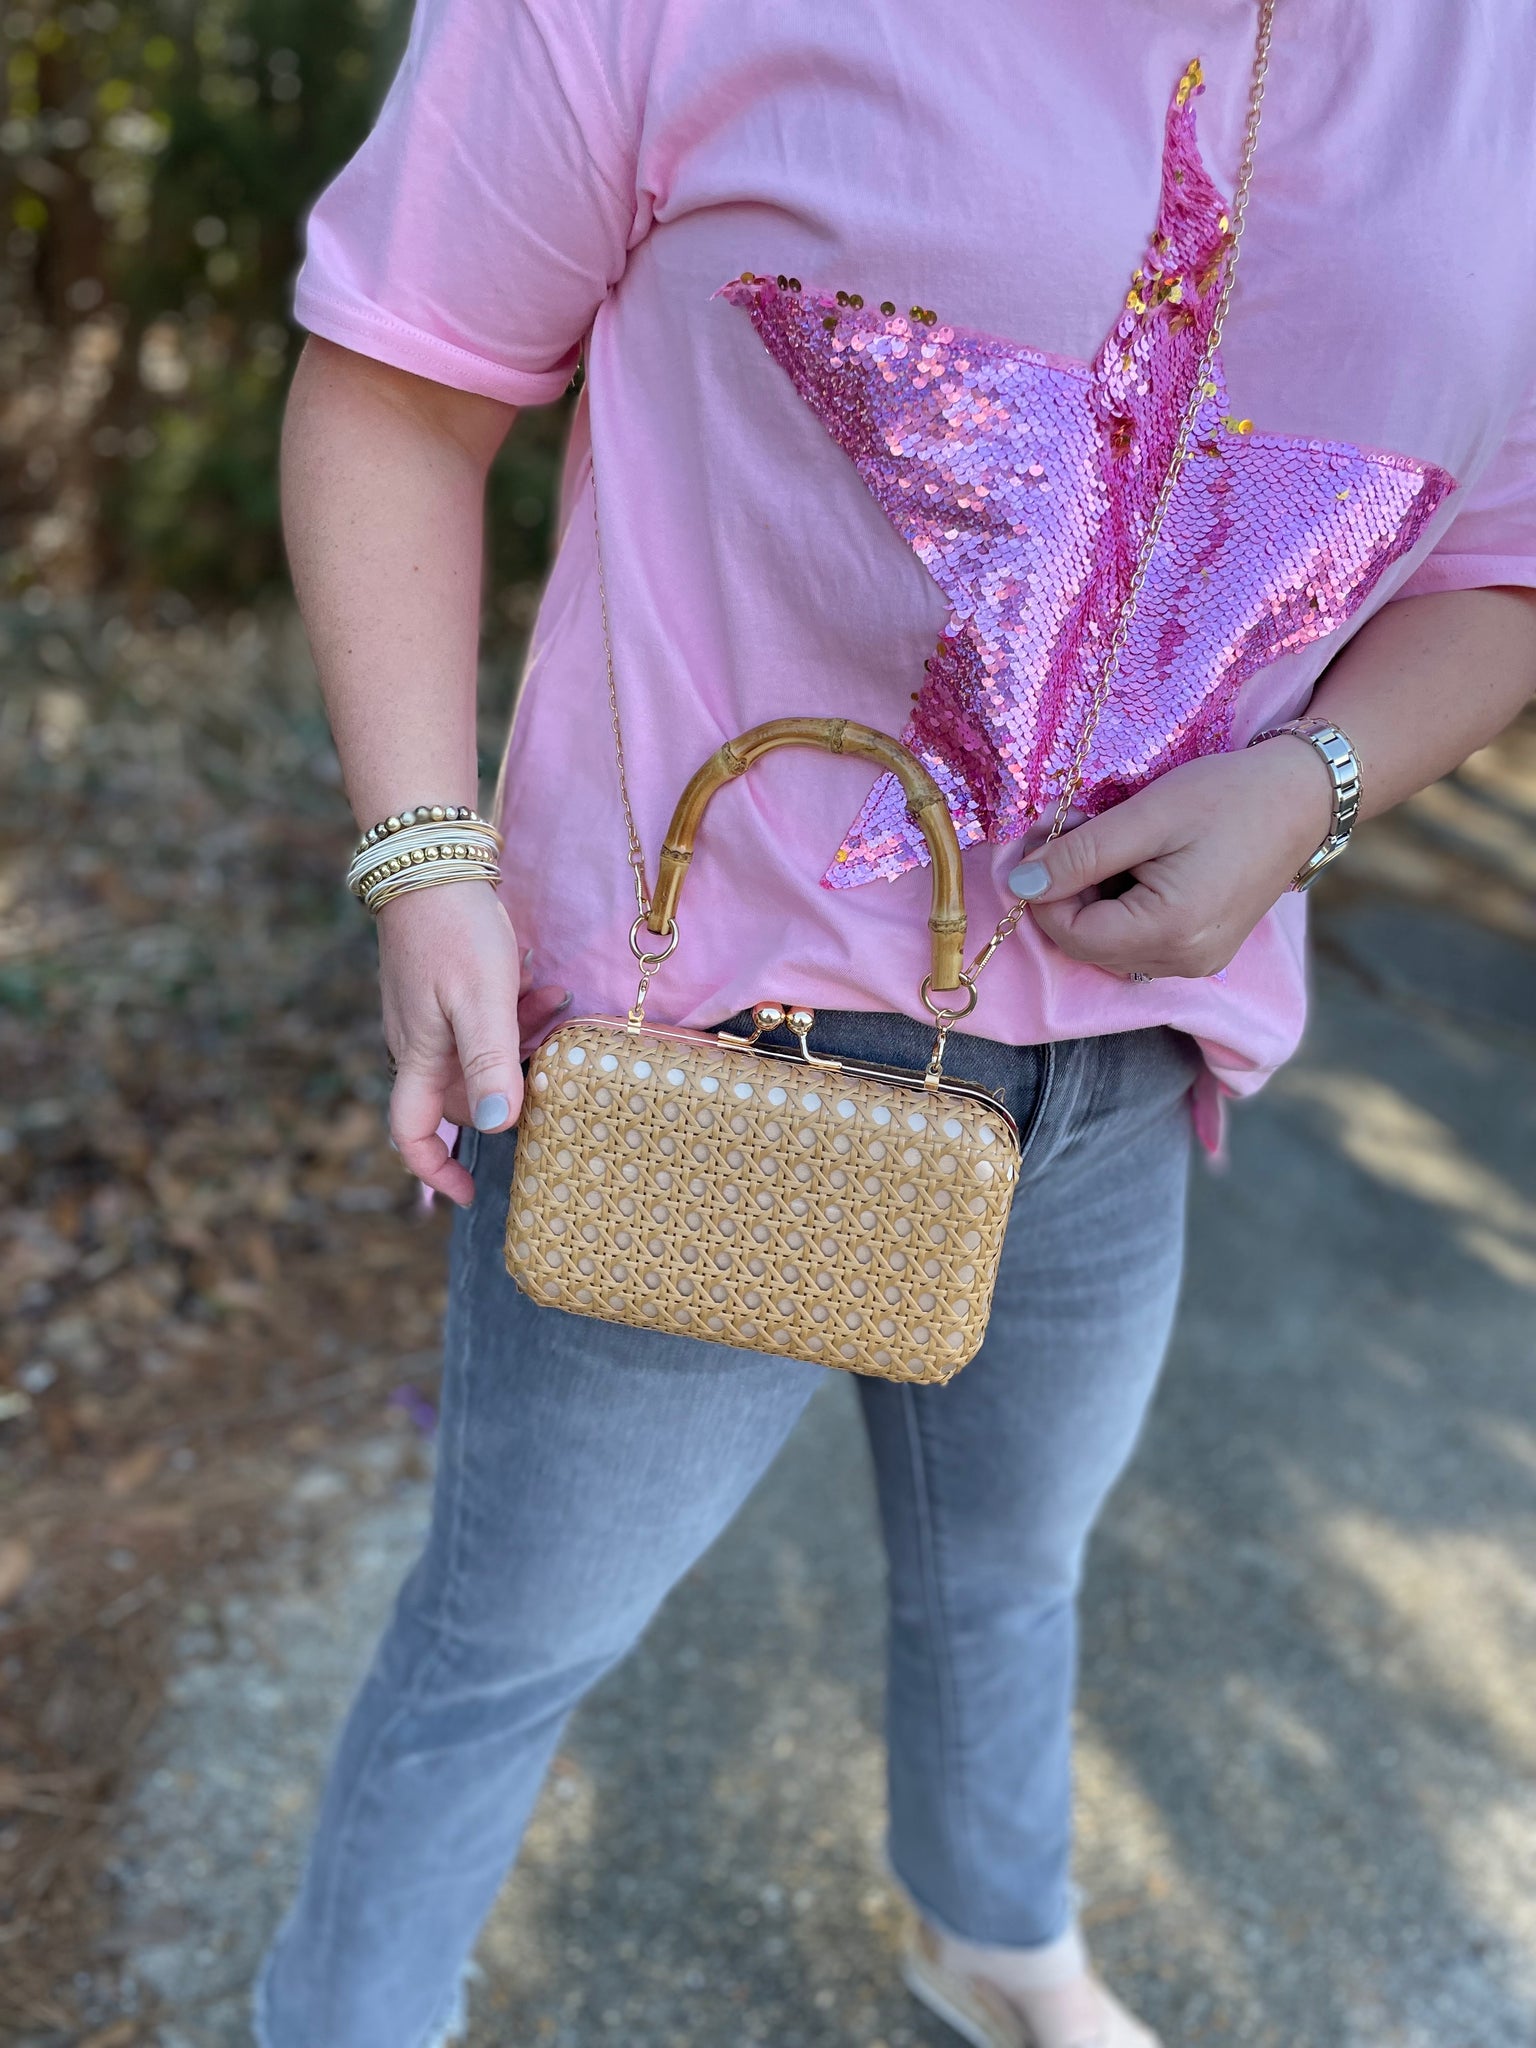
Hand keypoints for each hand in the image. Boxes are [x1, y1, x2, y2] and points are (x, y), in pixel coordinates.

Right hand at [377, 884, 569, 1205]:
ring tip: (556, 1006)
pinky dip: (514, 1014)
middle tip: (555, 1064)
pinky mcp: (443, 989)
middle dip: (512, 1087)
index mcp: (419, 1056)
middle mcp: (418, 1044)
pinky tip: (544, 988)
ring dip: (522, 1041)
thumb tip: (499, 1129)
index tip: (469, 1193)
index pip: (412, 1133)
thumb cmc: (454, 931)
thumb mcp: (482, 1000)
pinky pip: (483, 1020)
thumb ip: (490, 1063)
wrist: (429, 859)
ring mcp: (429, 1015)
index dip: (436, 1171)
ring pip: (482, 1054)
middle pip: (465, 1095)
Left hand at [1011, 739, 1334, 979]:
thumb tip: (1019, 887)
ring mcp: (1197, 964)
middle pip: (1088, 946)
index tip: (1042, 839)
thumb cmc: (1228, 797)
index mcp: (1170, 931)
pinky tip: (1138, 867)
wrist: (1302, 799)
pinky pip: (1138, 945)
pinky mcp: (1204, 954)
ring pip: (1109, 948)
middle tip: (1076, 832)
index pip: (1071, 934)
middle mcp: (1184, 963)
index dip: (1043, 892)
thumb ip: (1079, 856)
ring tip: (1114, 846)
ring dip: (1094, 901)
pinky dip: (1122, 910)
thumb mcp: (1145, 817)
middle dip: (1068, 894)